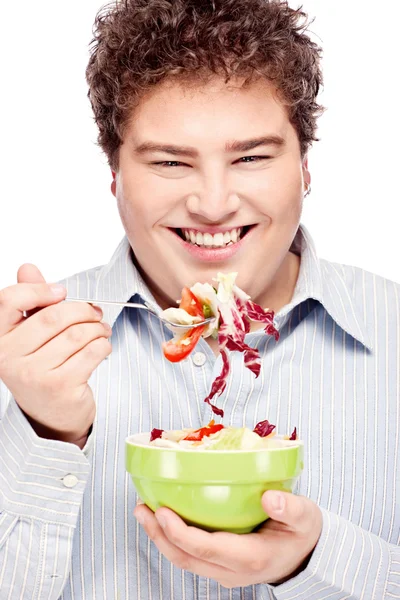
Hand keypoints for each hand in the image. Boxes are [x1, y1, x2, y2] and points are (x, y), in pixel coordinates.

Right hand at [0, 264, 111, 446]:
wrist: (51, 416)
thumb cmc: (43, 368)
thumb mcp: (30, 335)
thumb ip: (30, 302)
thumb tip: (27, 267)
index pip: (9, 300)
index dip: (39, 289)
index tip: (61, 292)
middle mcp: (10, 357)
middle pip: (53, 315)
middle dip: (83, 310)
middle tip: (95, 313)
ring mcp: (34, 374)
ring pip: (77, 333)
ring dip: (98, 328)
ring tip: (102, 331)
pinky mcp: (60, 387)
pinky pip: (92, 352)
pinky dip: (104, 345)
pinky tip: (102, 348)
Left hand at [134, 490, 321, 588]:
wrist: (307, 555)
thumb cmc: (302, 532)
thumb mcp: (305, 516)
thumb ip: (291, 508)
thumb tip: (271, 498)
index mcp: (251, 557)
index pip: (206, 549)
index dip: (180, 532)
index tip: (162, 510)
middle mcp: (232, 571)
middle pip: (186, 558)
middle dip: (159, 535)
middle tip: (141, 508)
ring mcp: (224, 572)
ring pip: (184, 560)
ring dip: (160, 538)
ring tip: (143, 511)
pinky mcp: (220, 566)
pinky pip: (190, 556)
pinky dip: (171, 538)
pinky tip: (163, 518)